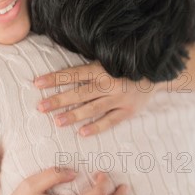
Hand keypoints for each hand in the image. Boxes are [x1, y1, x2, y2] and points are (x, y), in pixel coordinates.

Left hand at [34, 62, 160, 136]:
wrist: (157, 74)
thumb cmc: (123, 66)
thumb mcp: (106, 61)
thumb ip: (87, 69)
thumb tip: (60, 74)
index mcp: (101, 68)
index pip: (72, 74)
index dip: (54, 78)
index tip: (37, 83)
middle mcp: (109, 83)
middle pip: (79, 93)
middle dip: (59, 100)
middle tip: (41, 107)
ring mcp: (119, 98)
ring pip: (92, 109)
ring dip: (74, 115)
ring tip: (57, 122)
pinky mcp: (128, 110)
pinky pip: (110, 121)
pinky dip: (96, 127)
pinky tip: (82, 133)